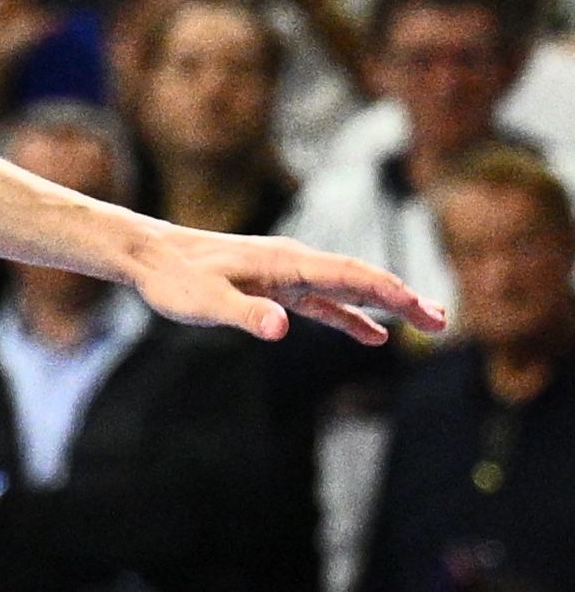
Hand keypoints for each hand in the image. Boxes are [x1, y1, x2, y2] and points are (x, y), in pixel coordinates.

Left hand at [121, 215, 439, 344]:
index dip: (386, 290)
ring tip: (427, 324)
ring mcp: (286, 275)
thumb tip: (281, 327)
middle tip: (442, 321)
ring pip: (347, 288)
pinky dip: (352, 316)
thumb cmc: (175, 280)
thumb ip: (245, 314)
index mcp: (284, 262)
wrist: (150, 257)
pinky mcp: (275, 289)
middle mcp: (292, 263)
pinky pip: (324, 302)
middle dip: (402, 298)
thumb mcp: (206, 303)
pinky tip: (373, 335)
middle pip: (358, 278)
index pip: (347, 274)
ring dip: (386, 305)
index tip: (420, 307)